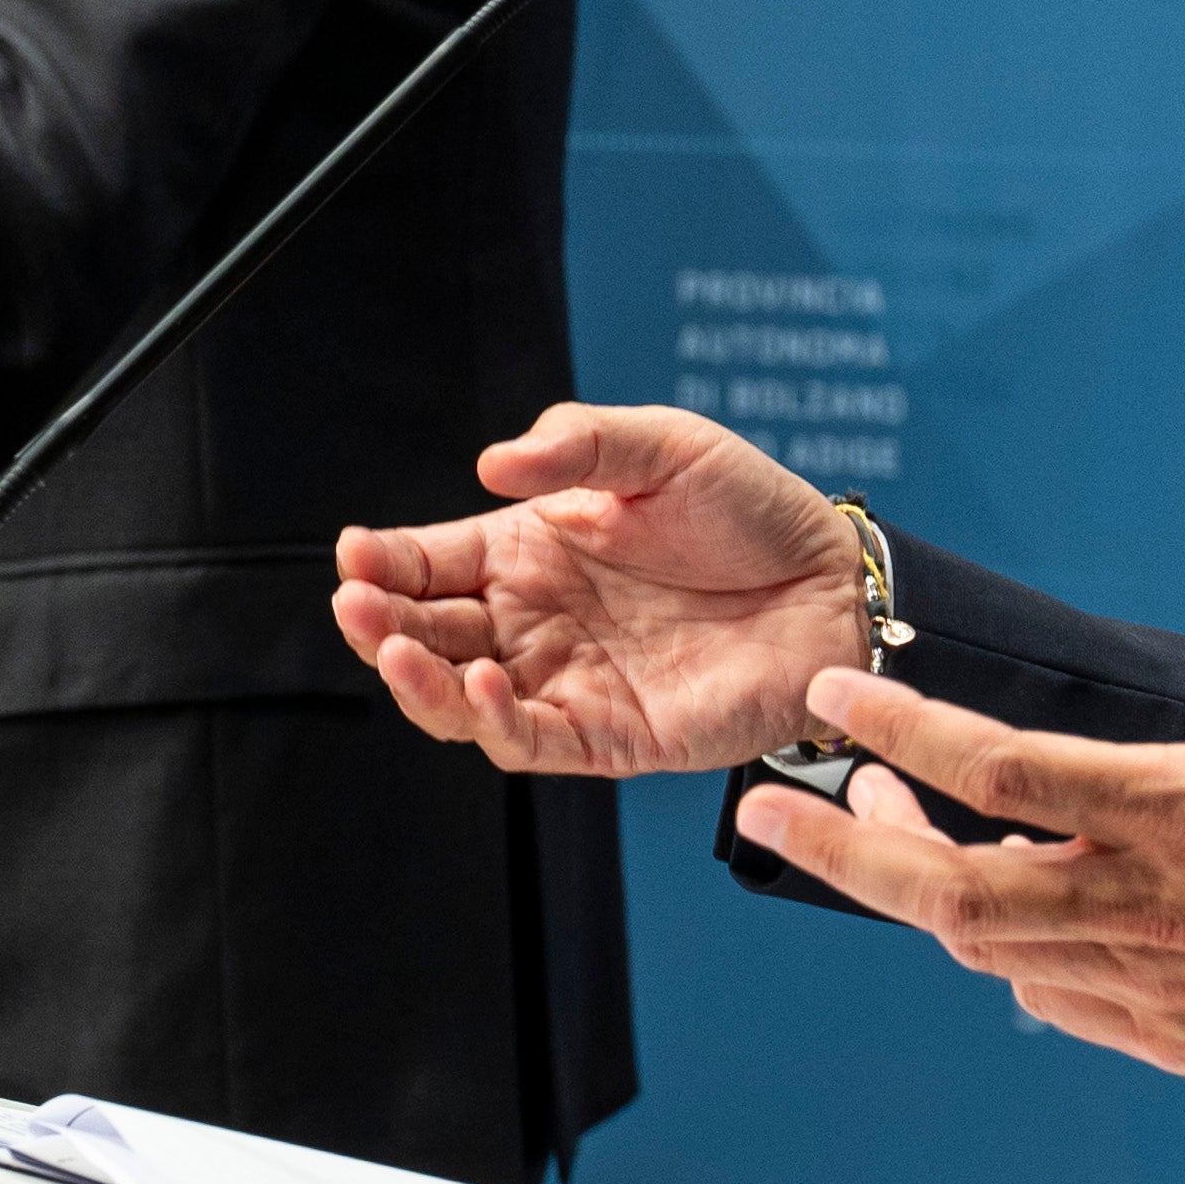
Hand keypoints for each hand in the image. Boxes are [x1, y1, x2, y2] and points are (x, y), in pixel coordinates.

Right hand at [333, 402, 869, 775]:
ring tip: (391, 646)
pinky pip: (532, 740)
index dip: (383, 563)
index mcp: (531, 551)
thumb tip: (492, 465)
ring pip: (461, 698)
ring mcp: (569, 681)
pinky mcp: (611, 736)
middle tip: (355, 603)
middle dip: (379, 622)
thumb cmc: (748, 511)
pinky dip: (491, 720)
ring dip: (417, 678)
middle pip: (429, 633)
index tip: (353, 554)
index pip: (430, 563)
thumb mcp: (661, 446)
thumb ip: (578, 444)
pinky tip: (476, 680)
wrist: (832, 582)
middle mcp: (537, 621)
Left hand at [731, 530, 1184, 1115]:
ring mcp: (1154, 984)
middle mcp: (1148, 909)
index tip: (831, 698)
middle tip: (762, 806)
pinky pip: (1050, 998)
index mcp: (1182, 816)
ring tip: (870, 831)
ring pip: (983, 947)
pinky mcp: (1175, 1036)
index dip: (901, 735)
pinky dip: (996, 952)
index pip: (1000, 773)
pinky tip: (990, 913)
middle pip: (948, 890)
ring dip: (907, 890)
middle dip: (838, 849)